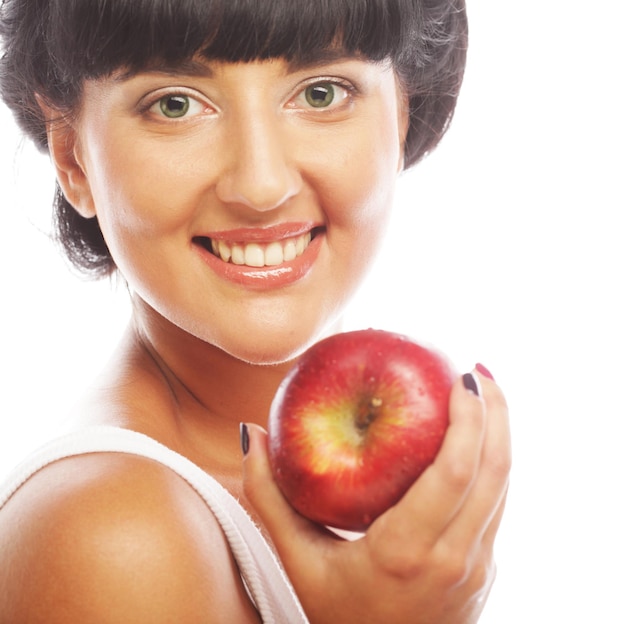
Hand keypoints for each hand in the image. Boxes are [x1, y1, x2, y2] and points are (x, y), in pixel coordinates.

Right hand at [242, 369, 510, 623]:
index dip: (470, 419)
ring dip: (501, 434)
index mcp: (406, 551)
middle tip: (479, 368)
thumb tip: (252, 434)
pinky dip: (492, 461)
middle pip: (495, 471)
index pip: (456, 472)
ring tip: (487, 393)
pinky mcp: (484, 570)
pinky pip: (496, 504)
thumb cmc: (332, 616)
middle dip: (497, 413)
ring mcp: (476, 568)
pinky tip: (476, 438)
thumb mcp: (294, 561)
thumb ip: (267, 498)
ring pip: (504, 487)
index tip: (462, 377)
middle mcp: (453, 559)